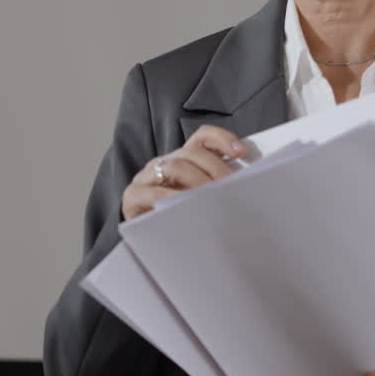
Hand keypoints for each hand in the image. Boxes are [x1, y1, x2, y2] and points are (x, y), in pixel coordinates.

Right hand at [121, 126, 247, 220]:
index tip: (241, 152)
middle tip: (230, 186)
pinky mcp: (133, 195)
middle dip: (215, 167)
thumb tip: (242, 183)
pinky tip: (185, 206)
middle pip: (191, 153)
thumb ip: (214, 186)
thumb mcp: (199, 199)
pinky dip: (172, 197)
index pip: (202, 138)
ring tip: (211, 197)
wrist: (143, 237)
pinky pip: (154, 192)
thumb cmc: (176, 218)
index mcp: (183, 159)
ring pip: (174, 167)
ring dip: (196, 180)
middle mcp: (164, 162)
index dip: (222, 139)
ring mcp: (147, 177)